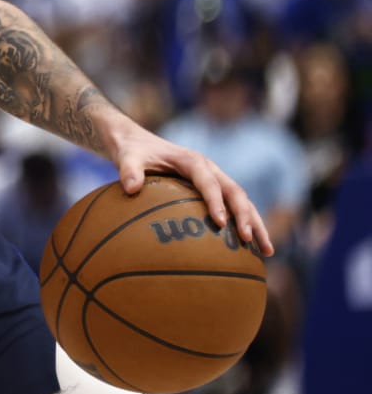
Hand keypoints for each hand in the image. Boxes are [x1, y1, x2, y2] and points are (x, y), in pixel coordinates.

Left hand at [109, 124, 273, 255]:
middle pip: (235, 192)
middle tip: (249, 240)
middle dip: (246, 216)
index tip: (221, 223)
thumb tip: (130, 188)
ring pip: (242, 202)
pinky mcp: (213, 190)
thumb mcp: (126, 157)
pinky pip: (233, 208)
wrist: (137, 142)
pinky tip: (251, 250)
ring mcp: (214, 180)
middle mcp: (209, 169)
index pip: (209, 182)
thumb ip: (128, 170)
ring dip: (255, 224)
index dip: (216, 201)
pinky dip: (244, 225)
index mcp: (192, 160)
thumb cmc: (132, 151)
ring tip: (267, 251)